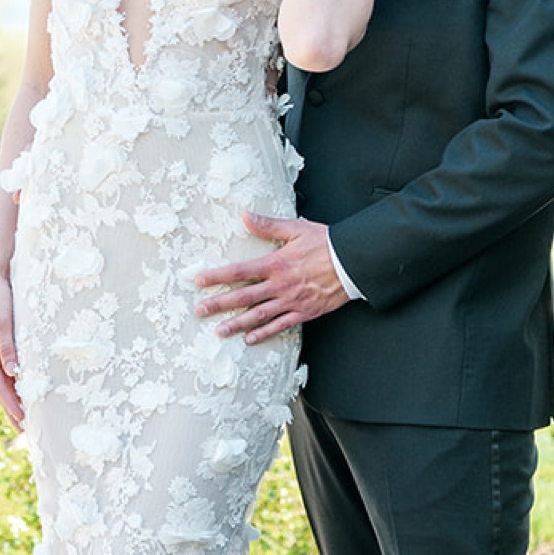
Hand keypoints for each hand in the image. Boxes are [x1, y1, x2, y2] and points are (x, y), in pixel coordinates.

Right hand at [0, 265, 25, 431]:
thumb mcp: (2, 321)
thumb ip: (8, 346)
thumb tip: (13, 372)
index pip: (0, 385)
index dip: (11, 404)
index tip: (22, 421)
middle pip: (2, 387)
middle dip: (11, 408)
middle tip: (23, 430)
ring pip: (6, 380)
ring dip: (14, 397)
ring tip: (25, 416)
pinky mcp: (2, 341)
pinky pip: (10, 368)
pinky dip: (16, 382)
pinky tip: (24, 389)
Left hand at [196, 212, 349, 344]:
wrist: (354, 263)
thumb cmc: (327, 244)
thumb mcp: (296, 229)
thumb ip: (268, 225)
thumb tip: (245, 215)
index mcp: (276, 263)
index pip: (239, 271)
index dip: (217, 276)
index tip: (199, 281)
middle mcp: (280, 285)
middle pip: (243, 297)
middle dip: (219, 304)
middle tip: (199, 311)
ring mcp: (291, 301)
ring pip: (258, 316)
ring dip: (237, 324)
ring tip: (219, 331)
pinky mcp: (304, 312)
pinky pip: (281, 325)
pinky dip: (265, 333)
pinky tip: (250, 339)